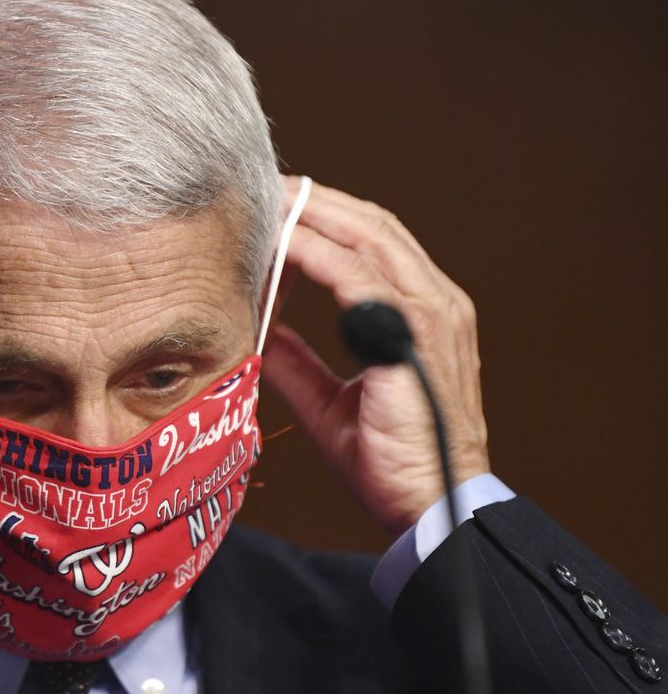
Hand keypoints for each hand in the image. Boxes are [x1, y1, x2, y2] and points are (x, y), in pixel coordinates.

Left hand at [262, 179, 489, 535]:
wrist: (427, 506)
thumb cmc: (387, 458)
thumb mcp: (327, 399)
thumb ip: (296, 359)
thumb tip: (258, 330)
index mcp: (420, 313)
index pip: (372, 243)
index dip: (323, 219)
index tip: (272, 208)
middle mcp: (435, 302)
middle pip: (373, 225)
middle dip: (315, 202)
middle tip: (263, 188)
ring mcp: (432, 314)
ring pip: (370, 238)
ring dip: (314, 215)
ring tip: (267, 202)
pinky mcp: (415, 336)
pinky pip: (361, 278)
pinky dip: (318, 255)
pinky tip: (282, 244)